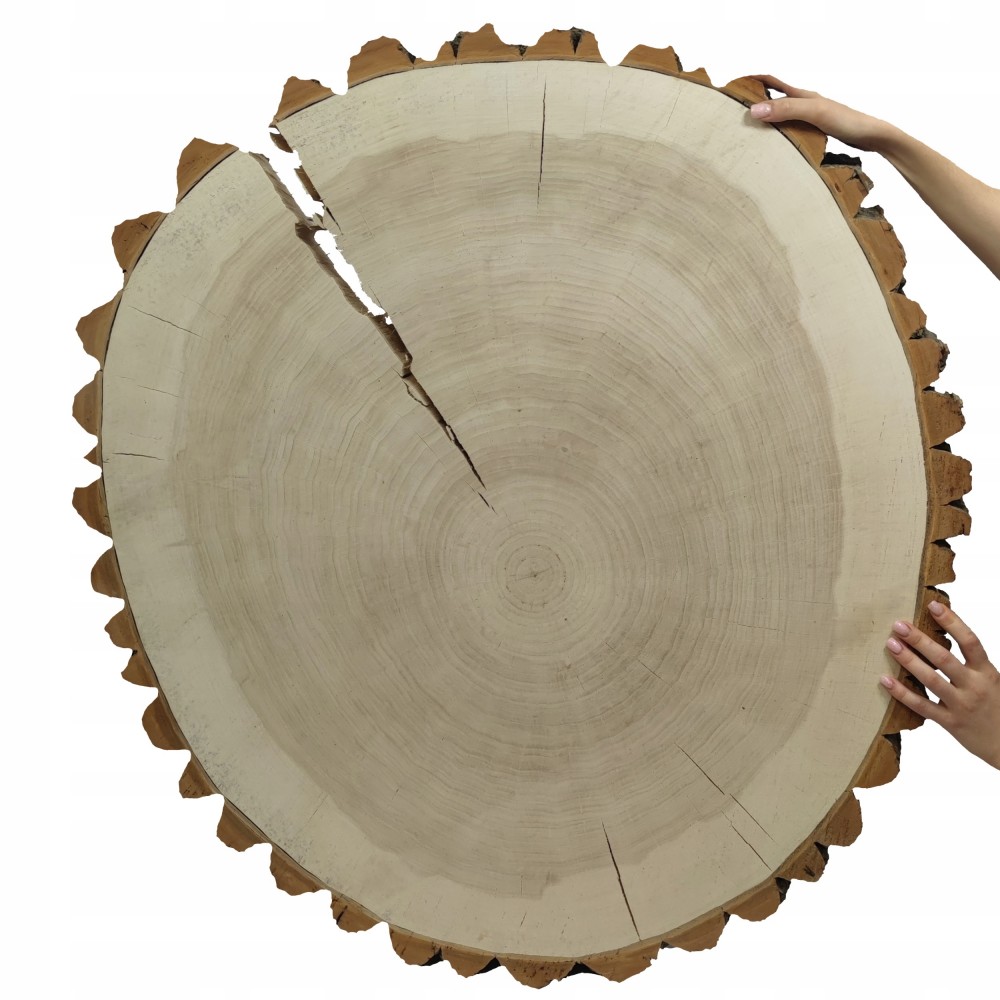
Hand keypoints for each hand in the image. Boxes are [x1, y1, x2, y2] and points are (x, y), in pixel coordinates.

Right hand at [748, 75, 891, 151]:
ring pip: (781, 118)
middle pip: (774, 99)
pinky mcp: (814, 134)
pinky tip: (773, 149)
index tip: (733, 87)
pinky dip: (777, 137)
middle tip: (735, 116)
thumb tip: (754, 110)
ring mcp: (809, 120)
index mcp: (803, 95)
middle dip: (755, 104)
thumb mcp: (813, 112)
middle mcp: (804, 105)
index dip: (753, 81)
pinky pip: (789, 132)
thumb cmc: (847, 121)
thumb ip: (786, 109)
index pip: (772, 82)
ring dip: (765, 123)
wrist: (872, 136)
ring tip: (748, 135)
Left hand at [882, 601, 999, 768]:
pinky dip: (902, 693)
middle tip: (899, 625)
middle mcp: (975, 686)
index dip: (952, 622)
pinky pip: (922, 706)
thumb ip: (971, 663)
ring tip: (891, 644)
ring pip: (930, 680)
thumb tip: (943, 634)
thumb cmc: (995, 706)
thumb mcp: (991, 680)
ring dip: (908, 661)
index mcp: (987, 672)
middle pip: (944, 658)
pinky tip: (885, 680)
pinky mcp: (950, 723)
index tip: (932, 605)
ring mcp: (962, 705)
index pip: (970, 641)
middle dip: (920, 640)